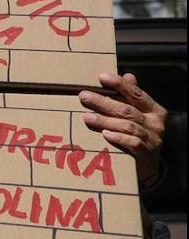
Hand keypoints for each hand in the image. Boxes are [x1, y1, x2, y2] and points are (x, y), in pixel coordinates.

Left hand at [80, 72, 166, 189]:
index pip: (136, 93)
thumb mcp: (138, 113)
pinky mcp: (146, 153)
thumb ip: (132, 96)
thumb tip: (128, 76)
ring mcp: (153, 138)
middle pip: (126, 109)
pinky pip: (132, 143)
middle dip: (103, 102)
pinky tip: (105, 134)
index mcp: (154, 109)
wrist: (148, 162)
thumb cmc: (139, 132)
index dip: (119, 84)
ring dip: (104, 121)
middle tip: (83, 96)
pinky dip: (118, 138)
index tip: (101, 77)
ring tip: (86, 117)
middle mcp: (155, 122)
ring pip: (126, 126)